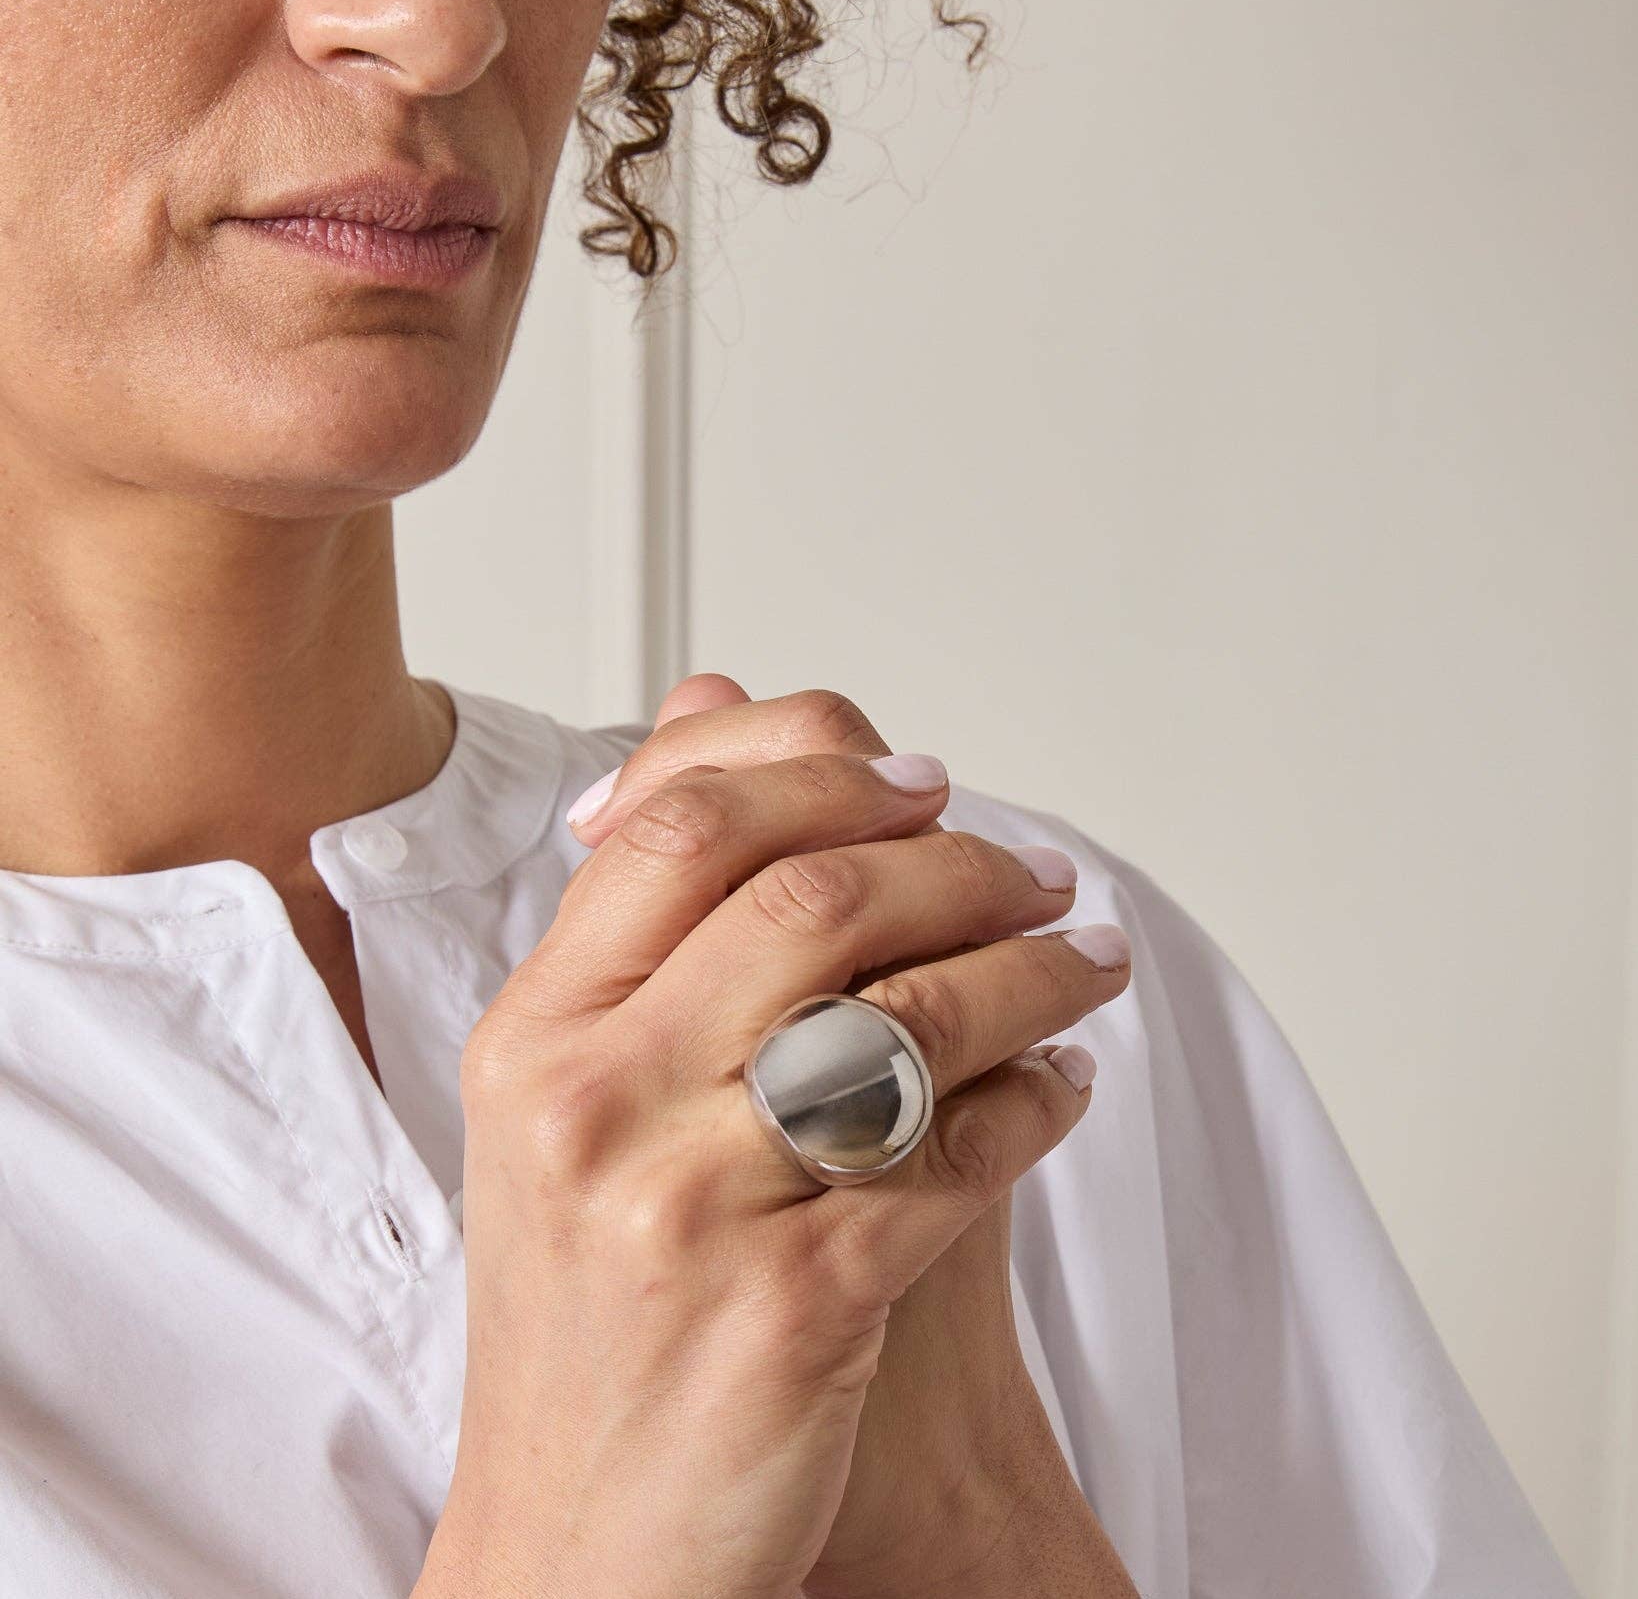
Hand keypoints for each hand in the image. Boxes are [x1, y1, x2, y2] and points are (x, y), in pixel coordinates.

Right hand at [563, 675, 1137, 1598]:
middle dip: (961, 863)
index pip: (681, 823)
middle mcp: (594, 1105)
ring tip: (1087, 963)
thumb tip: (711, 703)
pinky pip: (957, 1159)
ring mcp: (689, 1206)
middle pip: (812, 894)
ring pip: (909, 1017)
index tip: (926, 785)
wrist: (587, 1546)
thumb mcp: (575, 1107)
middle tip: (1040, 875)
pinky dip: (1038, 1106)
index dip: (823, 776)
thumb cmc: (595, 1311)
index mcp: (534, 1036)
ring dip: (1034, 973)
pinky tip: (1063, 1091)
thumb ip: (653, 920)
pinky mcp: (794, 1310)